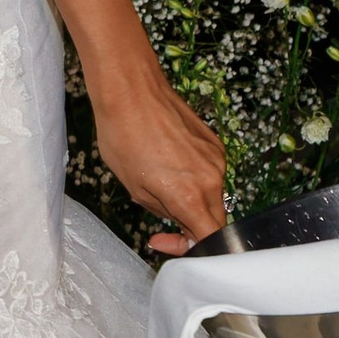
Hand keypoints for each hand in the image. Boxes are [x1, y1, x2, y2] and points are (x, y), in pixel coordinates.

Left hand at [87, 56, 228, 255]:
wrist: (130, 89)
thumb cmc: (122, 134)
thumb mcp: (133, 186)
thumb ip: (161, 211)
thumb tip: (176, 221)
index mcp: (190, 195)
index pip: (209, 239)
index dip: (189, 248)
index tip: (164, 240)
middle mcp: (212, 178)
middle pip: (214, 219)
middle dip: (189, 225)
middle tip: (161, 216)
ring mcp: (217, 158)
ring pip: (212, 195)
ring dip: (191, 199)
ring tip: (159, 181)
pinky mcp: (215, 142)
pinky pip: (210, 172)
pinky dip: (194, 178)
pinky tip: (168, 164)